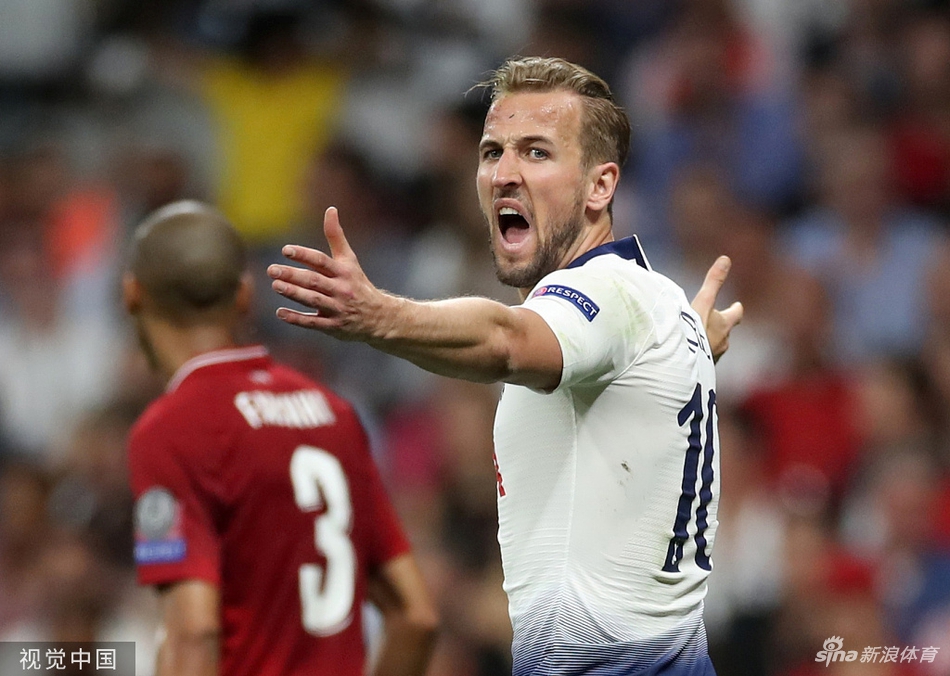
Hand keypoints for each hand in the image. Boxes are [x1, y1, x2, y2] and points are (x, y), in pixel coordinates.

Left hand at [268, 207, 391, 340]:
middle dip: (292, 275)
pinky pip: (314, 323)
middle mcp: (341, 289)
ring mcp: (338, 308)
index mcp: (343, 272)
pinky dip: (297, 319)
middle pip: (314, 281)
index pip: (321, 261)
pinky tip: (280, 312)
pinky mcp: (334, 326)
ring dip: (293, 293)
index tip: (285, 250)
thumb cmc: (358, 284)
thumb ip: (336, 236)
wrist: (379, 316)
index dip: (303, 255)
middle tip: (271, 269)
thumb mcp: (349, 260)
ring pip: (313, 300)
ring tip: (275, 285)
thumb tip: (330, 209)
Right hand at [691, 256, 742, 362]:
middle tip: (719, 325)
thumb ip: (713, 281)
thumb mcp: (702, 301)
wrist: (682, 362)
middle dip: (723, 328)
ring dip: (709, 343)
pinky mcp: (701, 370)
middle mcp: (722, 343)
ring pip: (714, 348)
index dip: (736, 310)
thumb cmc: (693, 329)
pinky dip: (698, 356)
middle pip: (726, 333)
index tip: (737, 306)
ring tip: (699, 342)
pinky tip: (689, 357)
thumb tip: (726, 258)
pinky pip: (702, 361)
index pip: (735, 315)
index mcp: (724, 325)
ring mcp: (712, 358)